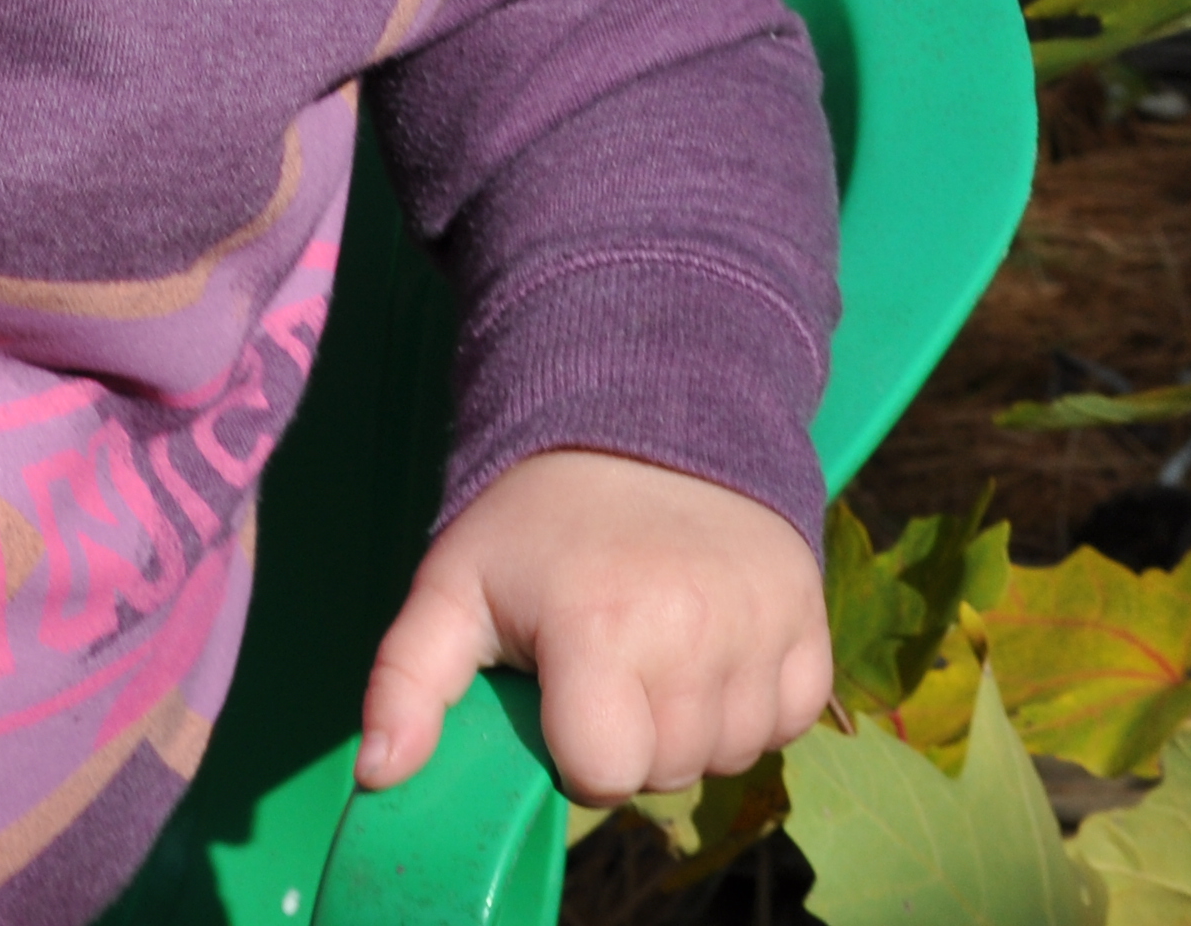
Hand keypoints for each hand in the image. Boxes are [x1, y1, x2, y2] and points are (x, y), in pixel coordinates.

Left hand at [357, 451, 829, 807]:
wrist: (647, 414)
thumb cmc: (538, 519)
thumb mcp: (453, 586)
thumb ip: (407, 682)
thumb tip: (380, 774)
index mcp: (600, 627)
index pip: (602, 775)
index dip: (573, 750)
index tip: (562, 694)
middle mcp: (694, 630)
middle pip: (667, 771)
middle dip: (631, 740)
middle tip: (608, 669)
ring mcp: (761, 622)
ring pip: (732, 753)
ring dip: (694, 728)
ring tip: (659, 658)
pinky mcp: (810, 614)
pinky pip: (791, 720)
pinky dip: (756, 705)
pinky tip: (714, 655)